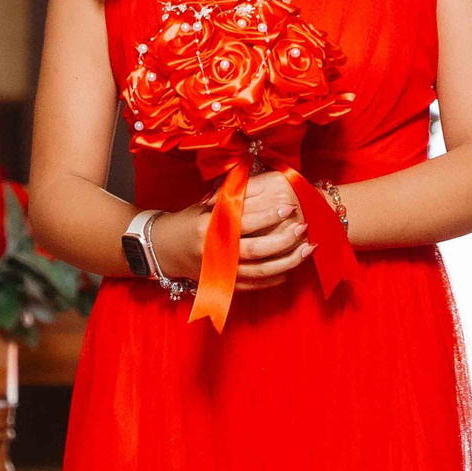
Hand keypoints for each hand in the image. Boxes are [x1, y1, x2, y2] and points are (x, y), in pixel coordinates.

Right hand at [148, 175, 313, 292]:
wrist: (164, 249)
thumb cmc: (187, 222)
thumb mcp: (204, 206)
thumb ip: (229, 198)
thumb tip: (260, 184)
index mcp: (208, 228)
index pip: (245, 222)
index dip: (270, 215)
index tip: (289, 207)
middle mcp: (214, 253)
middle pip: (257, 250)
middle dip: (284, 240)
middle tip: (304, 228)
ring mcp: (220, 273)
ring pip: (260, 272)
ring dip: (288, 262)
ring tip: (308, 249)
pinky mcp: (225, 285)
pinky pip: (256, 286)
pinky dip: (275, 279)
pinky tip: (291, 268)